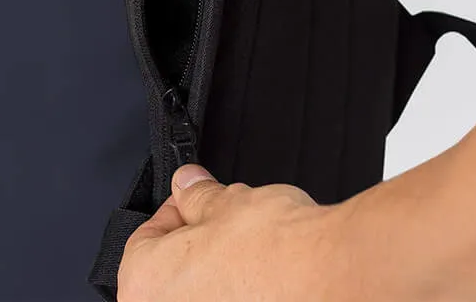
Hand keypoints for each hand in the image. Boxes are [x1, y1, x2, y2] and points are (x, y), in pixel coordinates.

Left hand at [118, 165, 348, 301]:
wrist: (331, 279)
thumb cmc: (273, 249)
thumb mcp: (225, 202)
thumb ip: (195, 195)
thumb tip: (187, 184)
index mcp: (144, 286)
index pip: (144, 239)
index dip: (175, 211)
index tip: (194, 201)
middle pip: (174, 274)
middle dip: (199, 246)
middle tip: (225, 225)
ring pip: (205, 295)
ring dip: (222, 276)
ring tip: (252, 252)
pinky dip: (245, 295)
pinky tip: (267, 280)